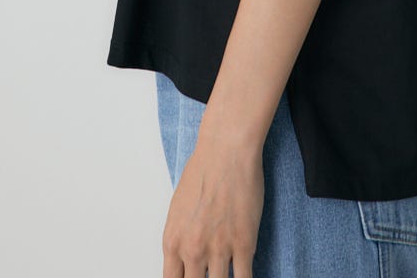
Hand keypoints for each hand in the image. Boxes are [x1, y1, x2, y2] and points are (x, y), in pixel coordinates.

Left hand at [161, 124, 263, 276]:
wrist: (226, 150)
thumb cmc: (202, 171)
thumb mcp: (178, 210)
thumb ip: (181, 239)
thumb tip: (186, 260)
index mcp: (172, 242)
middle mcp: (192, 250)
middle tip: (209, 274)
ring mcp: (218, 249)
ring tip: (225, 273)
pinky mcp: (244, 243)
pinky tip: (243, 276)